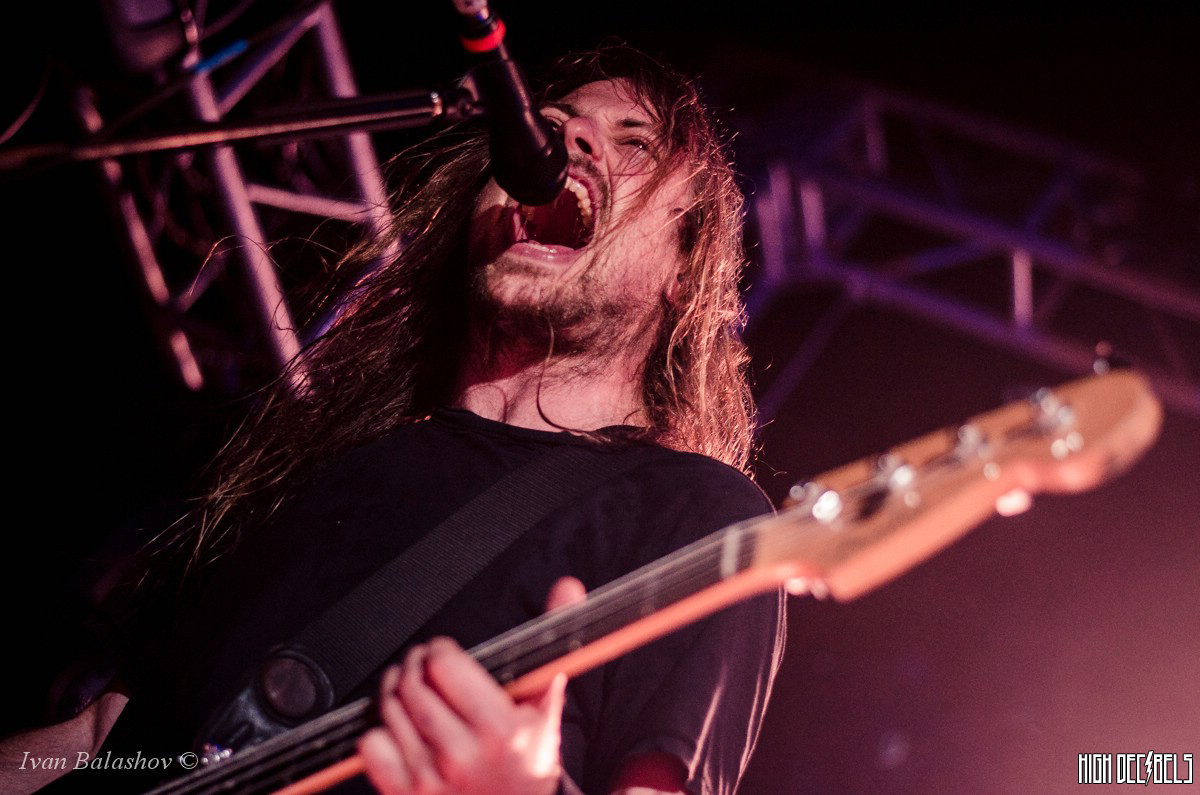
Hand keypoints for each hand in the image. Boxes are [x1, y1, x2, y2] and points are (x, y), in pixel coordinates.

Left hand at [359, 577, 586, 794]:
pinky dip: (379, 732)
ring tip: (414, 695)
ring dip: (395, 693)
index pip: (443, 664)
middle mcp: (462, 757)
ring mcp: (430, 780)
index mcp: (501, 730)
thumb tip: (566, 587)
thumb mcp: (545, 704)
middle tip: (424, 669)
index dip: (440, 651)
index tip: (445, 655)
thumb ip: (552, 643)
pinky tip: (402, 732)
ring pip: (389, 709)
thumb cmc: (527, 758)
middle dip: (414, 666)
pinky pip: (371, 745)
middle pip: (411, 683)